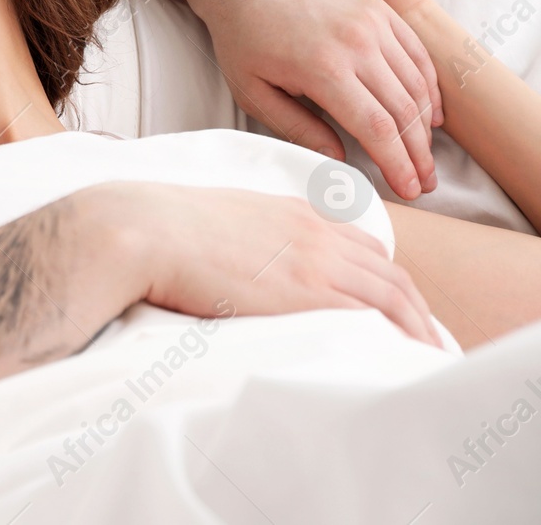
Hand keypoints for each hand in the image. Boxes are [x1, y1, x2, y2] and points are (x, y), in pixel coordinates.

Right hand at [109, 182, 441, 347]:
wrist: (143, 229)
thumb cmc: (162, 228)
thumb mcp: (219, 217)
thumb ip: (248, 232)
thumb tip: (240, 258)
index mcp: (293, 212)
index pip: (362, 245)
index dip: (385, 276)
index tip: (391, 302)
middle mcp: (313, 231)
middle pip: (389, 271)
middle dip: (413, 305)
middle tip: (421, 334)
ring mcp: (313, 259)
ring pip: (391, 294)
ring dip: (415, 325)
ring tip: (423, 353)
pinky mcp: (303, 291)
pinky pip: (369, 315)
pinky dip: (392, 335)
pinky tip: (397, 355)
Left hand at [189, 0, 441, 200]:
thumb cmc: (240, 35)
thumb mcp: (253, 91)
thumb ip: (298, 128)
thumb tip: (339, 160)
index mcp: (324, 70)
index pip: (377, 129)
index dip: (398, 164)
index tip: (409, 190)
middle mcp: (357, 45)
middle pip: (404, 111)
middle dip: (419, 154)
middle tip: (425, 184)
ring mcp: (373, 23)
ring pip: (416, 83)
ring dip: (426, 125)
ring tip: (425, 155)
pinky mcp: (378, 9)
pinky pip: (416, 52)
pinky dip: (428, 86)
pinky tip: (428, 112)